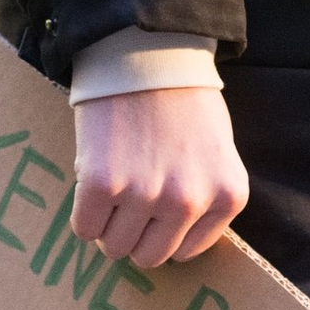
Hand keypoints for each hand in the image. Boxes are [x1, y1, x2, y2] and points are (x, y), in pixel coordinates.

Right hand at [71, 87, 249, 268]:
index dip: (163, 233)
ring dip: (107, 227)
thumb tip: (173, 247)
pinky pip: (84, 228)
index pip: (184, 253)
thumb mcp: (218, 154)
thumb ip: (206, 200)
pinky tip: (93, 185)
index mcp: (225, 196)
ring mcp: (145, 194)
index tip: (155, 211)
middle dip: (133, 237)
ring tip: (111, 193)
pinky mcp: (102, 182)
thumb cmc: (182, 101)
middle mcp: (188, 201)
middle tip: (126, 206)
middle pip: (148, 257)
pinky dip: (84, 215)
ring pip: (115, 248)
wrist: (146, 52)